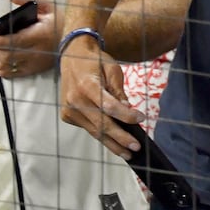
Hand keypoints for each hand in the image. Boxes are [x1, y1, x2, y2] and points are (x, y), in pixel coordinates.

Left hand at [0, 0, 58, 78]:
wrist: (74, 40)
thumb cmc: (58, 22)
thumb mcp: (48, 5)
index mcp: (40, 35)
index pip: (13, 42)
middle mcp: (36, 52)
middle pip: (6, 56)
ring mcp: (33, 64)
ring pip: (5, 66)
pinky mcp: (32, 71)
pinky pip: (9, 74)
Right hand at [60, 33, 143, 158]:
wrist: (71, 57)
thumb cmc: (95, 61)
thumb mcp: (112, 69)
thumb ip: (118, 91)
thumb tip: (128, 110)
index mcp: (86, 86)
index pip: (108, 106)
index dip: (125, 115)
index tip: (141, 119)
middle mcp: (75, 100)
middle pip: (101, 124)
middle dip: (120, 138)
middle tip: (136, 147)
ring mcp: (69, 110)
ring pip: (94, 131)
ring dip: (112, 143)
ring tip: (128, 152)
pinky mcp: (68, 116)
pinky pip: (89, 128)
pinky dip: (102, 135)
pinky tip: (115, 142)